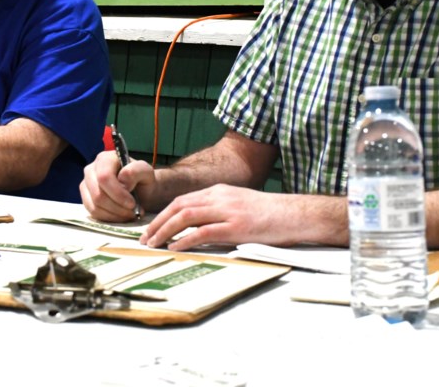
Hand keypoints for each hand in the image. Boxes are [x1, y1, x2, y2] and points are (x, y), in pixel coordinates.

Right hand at [80, 150, 154, 221]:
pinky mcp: (86, 199)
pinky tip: (121, 216)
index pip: (104, 177)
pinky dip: (109, 218)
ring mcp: (86, 185)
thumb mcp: (146, 172)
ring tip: (130, 214)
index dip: (117, 193)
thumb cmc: (143, 180)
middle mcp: (91, 170)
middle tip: (133, 211)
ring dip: (114, 214)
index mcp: (105, 159)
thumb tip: (122, 181)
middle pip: (98, 194)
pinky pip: (93, 213)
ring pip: (94, 206)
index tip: (132, 203)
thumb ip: (136, 171)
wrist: (142, 192)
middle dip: (117, 206)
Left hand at [140, 184, 290, 250]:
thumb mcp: (238, 204)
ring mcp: (227, 211)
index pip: (182, 200)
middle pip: (179, 206)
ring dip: (165, 231)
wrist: (294, 214)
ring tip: (154, 244)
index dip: (163, 214)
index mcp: (218, 191)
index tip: (151, 228)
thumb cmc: (269, 213)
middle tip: (145, 238)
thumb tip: (195, 227)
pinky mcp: (236, 227)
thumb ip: (217, 211)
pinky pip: (204, 232)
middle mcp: (219, 197)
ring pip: (186, 217)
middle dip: (158, 223)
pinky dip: (185, 239)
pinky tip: (175, 248)